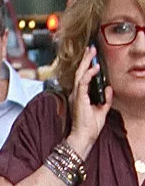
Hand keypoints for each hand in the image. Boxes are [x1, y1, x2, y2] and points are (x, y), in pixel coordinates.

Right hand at [67, 44, 111, 158]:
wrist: (84, 136)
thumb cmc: (90, 127)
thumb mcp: (102, 110)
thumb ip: (106, 99)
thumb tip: (109, 87)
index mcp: (80, 96)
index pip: (83, 77)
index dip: (87, 66)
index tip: (91, 56)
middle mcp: (75, 93)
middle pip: (80, 72)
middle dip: (86, 59)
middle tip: (90, 48)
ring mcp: (76, 95)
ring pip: (80, 74)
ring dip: (86, 62)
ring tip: (91, 52)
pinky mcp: (78, 98)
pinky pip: (83, 82)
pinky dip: (89, 74)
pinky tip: (95, 67)